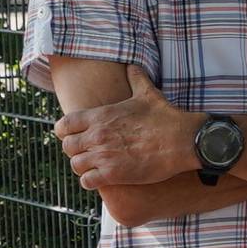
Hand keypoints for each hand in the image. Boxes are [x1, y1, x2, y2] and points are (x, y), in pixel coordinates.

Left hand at [58, 63, 192, 192]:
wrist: (182, 140)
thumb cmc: (166, 117)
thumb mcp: (148, 93)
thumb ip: (136, 78)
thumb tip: (133, 66)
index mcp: (100, 115)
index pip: (64, 124)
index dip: (65, 131)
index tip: (73, 134)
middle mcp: (97, 135)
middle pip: (67, 147)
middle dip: (75, 150)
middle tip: (87, 151)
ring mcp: (104, 156)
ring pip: (76, 165)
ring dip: (83, 166)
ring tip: (94, 165)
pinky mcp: (114, 175)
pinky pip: (87, 181)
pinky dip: (91, 181)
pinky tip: (100, 178)